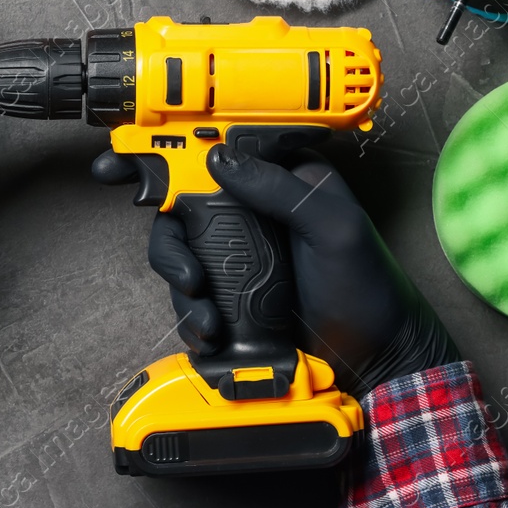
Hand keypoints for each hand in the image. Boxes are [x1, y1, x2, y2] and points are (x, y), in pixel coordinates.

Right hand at [127, 145, 457, 396]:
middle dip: (165, 230)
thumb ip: (280, 189)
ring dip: (179, 278)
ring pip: (181, 250)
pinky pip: (192, 295)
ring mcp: (239, 253)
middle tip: (180, 267)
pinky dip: (191, 313)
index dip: (168, 147)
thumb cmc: (371, 287)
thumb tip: (220, 159)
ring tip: (203, 306)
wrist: (380, 360)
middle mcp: (253, 210)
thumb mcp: (334, 226)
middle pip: (182, 202)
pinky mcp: (232, 295)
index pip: (218, 149)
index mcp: (280, 178)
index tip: (126, 156)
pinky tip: (209, 330)